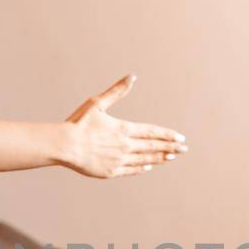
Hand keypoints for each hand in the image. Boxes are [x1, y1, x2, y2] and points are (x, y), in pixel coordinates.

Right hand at [62, 74, 188, 178]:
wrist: (65, 146)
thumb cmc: (79, 122)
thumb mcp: (98, 103)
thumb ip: (117, 91)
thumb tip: (132, 76)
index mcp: (124, 129)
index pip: (152, 132)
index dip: (168, 135)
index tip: (180, 138)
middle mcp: (125, 146)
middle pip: (153, 146)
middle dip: (170, 147)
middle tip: (184, 149)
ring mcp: (119, 160)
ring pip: (145, 159)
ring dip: (160, 158)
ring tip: (171, 157)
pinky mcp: (110, 171)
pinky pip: (131, 170)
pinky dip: (141, 168)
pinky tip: (148, 166)